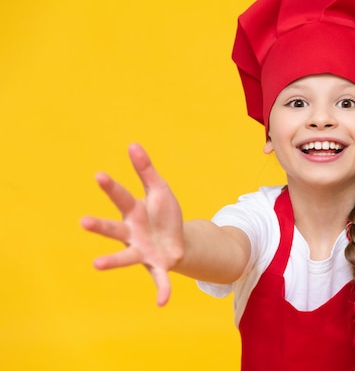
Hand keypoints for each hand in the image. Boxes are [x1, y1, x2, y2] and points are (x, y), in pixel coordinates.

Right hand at [81, 144, 183, 305]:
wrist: (178, 239)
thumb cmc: (163, 214)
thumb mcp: (160, 190)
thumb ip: (147, 170)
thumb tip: (133, 144)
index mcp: (133, 212)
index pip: (121, 197)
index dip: (111, 186)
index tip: (100, 175)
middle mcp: (132, 233)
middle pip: (113, 229)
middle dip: (100, 226)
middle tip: (83, 221)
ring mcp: (142, 251)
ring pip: (125, 257)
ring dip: (112, 261)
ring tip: (96, 264)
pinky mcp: (157, 266)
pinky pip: (159, 280)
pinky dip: (162, 290)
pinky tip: (162, 303)